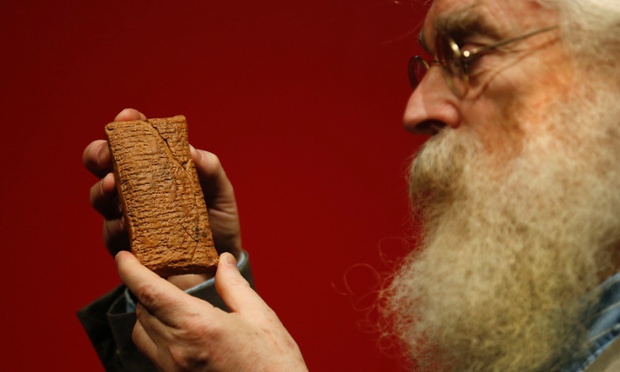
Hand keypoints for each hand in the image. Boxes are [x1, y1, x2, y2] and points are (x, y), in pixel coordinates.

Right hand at [83, 108, 242, 287]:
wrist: (217, 269)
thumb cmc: (216, 224)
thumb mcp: (220, 193)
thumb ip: (210, 170)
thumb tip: (190, 152)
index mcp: (156, 169)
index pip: (135, 141)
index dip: (128, 126)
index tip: (129, 117)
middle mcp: (135, 189)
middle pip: (103, 164)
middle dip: (100, 154)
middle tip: (109, 154)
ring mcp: (126, 217)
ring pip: (100, 197)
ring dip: (103, 189)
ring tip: (115, 185)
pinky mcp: (126, 247)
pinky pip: (112, 234)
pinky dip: (116, 226)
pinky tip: (126, 223)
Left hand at [116, 251, 307, 371]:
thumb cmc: (273, 363)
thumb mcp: (260, 317)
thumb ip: (235, 286)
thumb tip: (223, 261)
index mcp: (198, 326)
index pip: (150, 292)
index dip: (130, 270)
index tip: (123, 256)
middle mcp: (178, 350)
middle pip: (142, 310)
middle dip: (143, 288)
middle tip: (154, 272)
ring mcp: (174, 370)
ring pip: (141, 333)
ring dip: (147, 313)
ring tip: (165, 301)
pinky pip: (153, 353)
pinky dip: (155, 335)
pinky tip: (176, 328)